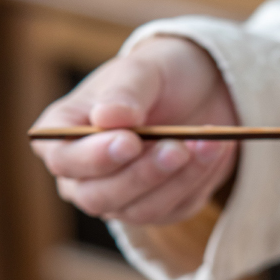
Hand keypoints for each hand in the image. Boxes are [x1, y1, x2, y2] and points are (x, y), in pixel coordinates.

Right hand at [30, 36, 238, 224]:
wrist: (201, 89)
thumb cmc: (159, 75)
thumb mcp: (143, 70)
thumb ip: (124, 93)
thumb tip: (108, 119)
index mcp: (63, 134)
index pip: (63, 159)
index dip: (94, 157)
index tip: (130, 141)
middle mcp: (85, 175)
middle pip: (98, 196)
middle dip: (142, 175)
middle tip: (178, 148)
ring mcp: (121, 197)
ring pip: (141, 209)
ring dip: (179, 179)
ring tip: (210, 141)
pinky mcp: (160, 208)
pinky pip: (176, 208)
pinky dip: (199, 180)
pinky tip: (217, 149)